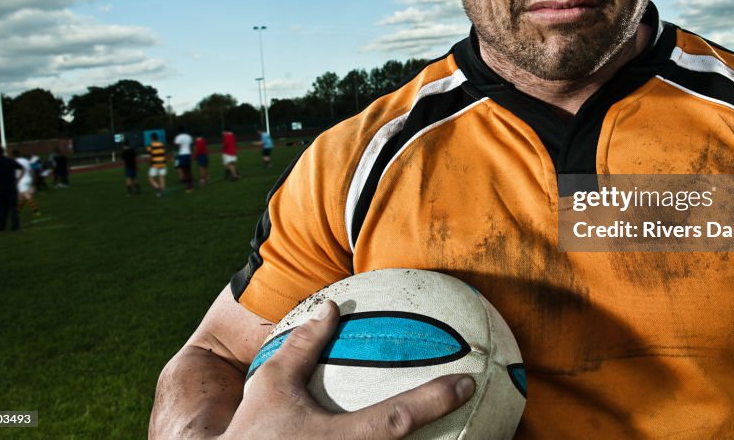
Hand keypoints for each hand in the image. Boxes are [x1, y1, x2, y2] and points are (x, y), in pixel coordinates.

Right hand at [222, 300, 475, 438]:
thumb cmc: (251, 431)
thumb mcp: (272, 382)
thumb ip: (304, 344)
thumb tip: (330, 307)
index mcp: (342, 439)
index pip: (400, 419)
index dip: (436, 400)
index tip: (466, 381)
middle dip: (448, 434)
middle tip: (482, 411)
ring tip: (466, 430)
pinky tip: (425, 437)